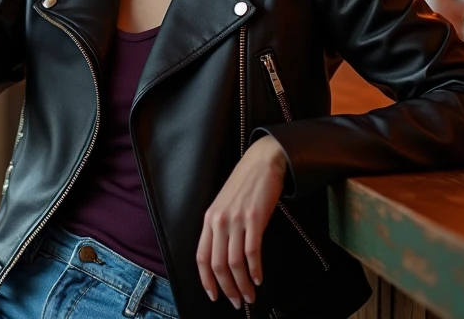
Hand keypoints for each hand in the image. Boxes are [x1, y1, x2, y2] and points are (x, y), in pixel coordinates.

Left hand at [196, 135, 287, 309]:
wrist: (262, 162)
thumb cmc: (245, 185)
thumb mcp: (224, 206)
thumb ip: (220, 228)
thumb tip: (223, 258)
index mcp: (209, 219)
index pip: (201, 257)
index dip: (206, 280)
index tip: (214, 296)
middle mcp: (219, 220)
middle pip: (218, 264)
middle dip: (227, 288)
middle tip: (237, 302)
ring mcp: (236, 219)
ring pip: (235, 262)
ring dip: (242, 284)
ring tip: (250, 295)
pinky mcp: (254, 218)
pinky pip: (252, 251)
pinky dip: (255, 270)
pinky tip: (258, 278)